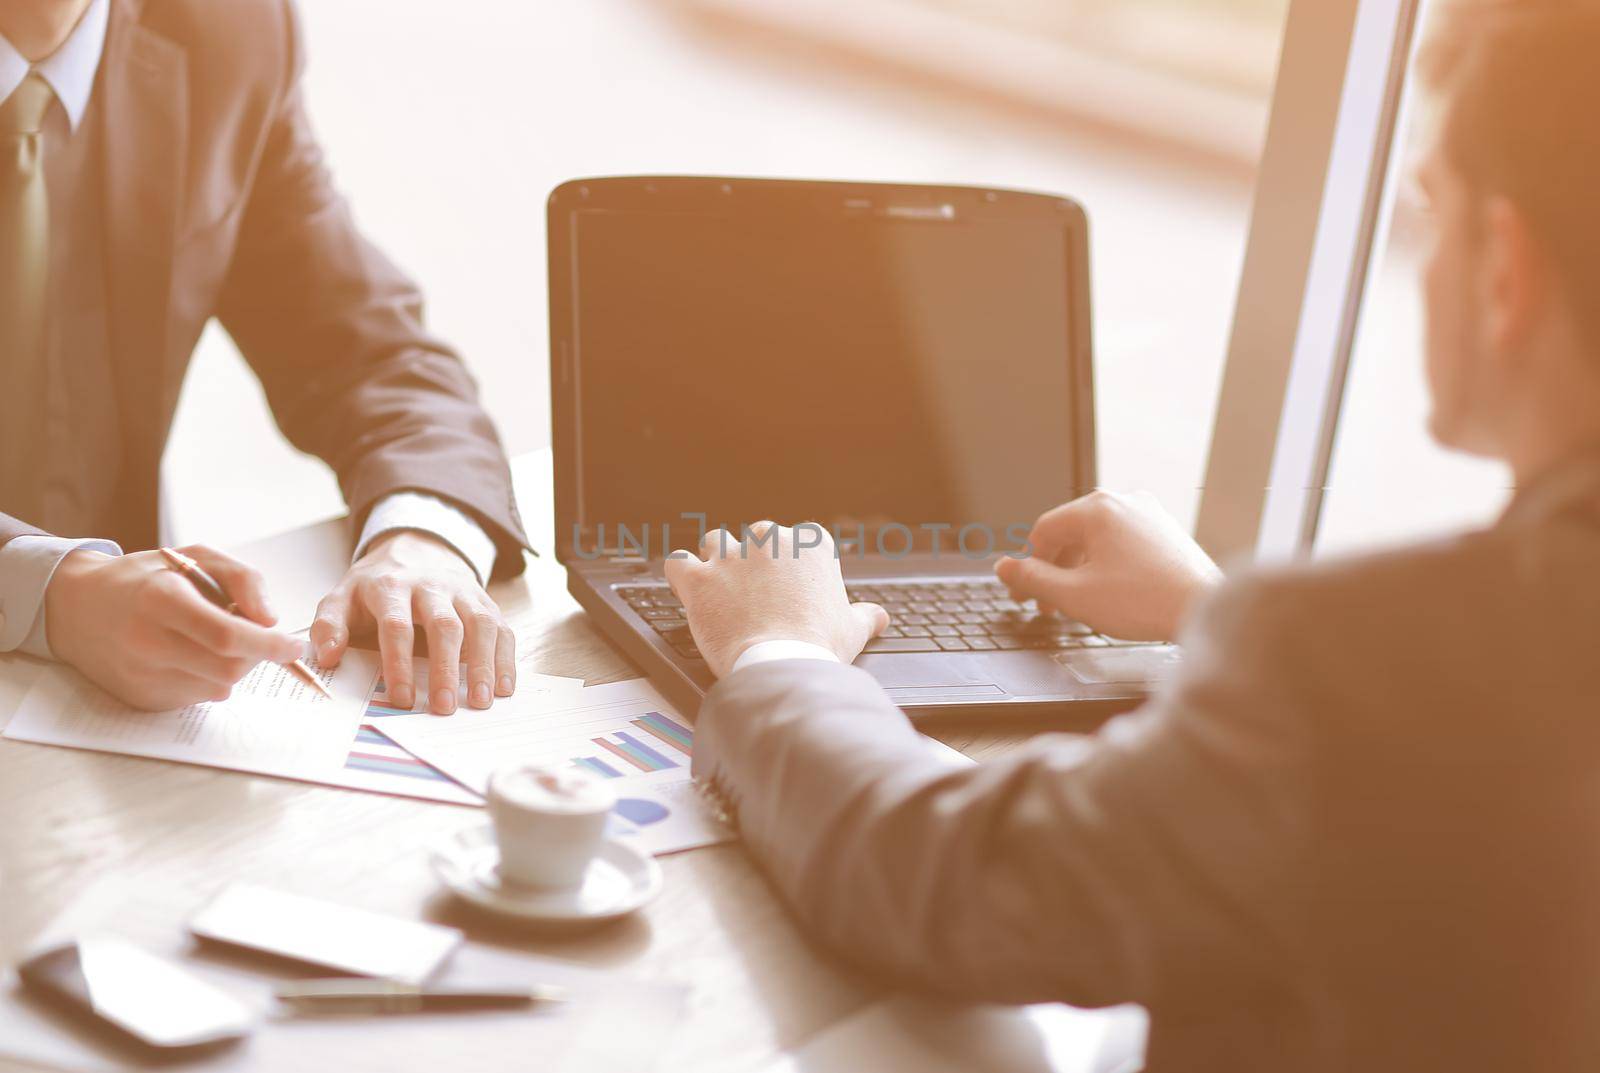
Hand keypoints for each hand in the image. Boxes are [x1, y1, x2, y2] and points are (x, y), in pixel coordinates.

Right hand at [46, 545, 303, 709]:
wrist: (77, 607)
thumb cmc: (146, 578)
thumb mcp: (195, 558)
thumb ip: (242, 579)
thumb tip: (271, 619)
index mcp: (160, 601)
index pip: (227, 636)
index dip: (269, 645)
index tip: (294, 646)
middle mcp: (146, 643)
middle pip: (229, 668)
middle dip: (256, 656)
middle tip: (254, 636)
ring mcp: (141, 676)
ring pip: (219, 687)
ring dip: (234, 667)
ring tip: (213, 640)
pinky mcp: (141, 699)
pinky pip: (198, 698)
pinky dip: (210, 679)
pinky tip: (190, 656)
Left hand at [311, 530, 514, 713]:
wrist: (415, 550)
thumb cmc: (375, 588)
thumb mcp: (342, 598)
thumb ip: (329, 626)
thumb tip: (328, 657)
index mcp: (392, 587)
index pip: (397, 626)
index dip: (400, 663)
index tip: (403, 699)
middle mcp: (432, 586)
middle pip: (445, 626)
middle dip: (446, 668)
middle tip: (444, 707)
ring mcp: (463, 592)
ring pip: (480, 624)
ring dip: (483, 665)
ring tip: (480, 702)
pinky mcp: (485, 601)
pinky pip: (502, 628)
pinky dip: (506, 658)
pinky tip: (504, 687)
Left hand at [663, 521, 887, 677]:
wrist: (781, 667)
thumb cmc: (819, 647)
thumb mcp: (852, 630)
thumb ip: (865, 616)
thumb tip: (880, 616)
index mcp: (810, 545)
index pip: (801, 540)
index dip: (793, 566)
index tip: (791, 590)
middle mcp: (771, 539)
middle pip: (757, 538)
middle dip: (754, 562)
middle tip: (757, 598)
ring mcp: (732, 555)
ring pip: (716, 541)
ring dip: (716, 560)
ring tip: (719, 590)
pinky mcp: (699, 578)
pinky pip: (678, 562)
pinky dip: (680, 574)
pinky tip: (686, 589)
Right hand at [994, 491, 1222, 641]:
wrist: (1205, 607)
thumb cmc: (1144, 601)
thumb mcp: (1074, 595)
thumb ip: (1032, 579)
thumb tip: (1004, 567)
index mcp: (1097, 508)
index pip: (1044, 531)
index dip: (1027, 565)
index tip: (1024, 595)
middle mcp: (1124, 501)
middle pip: (1071, 532)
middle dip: (1055, 570)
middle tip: (1048, 605)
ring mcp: (1149, 513)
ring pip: (1098, 538)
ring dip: (1080, 569)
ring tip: (1080, 603)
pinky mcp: (1166, 530)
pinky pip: (1123, 542)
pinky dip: (1108, 564)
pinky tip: (1111, 593)